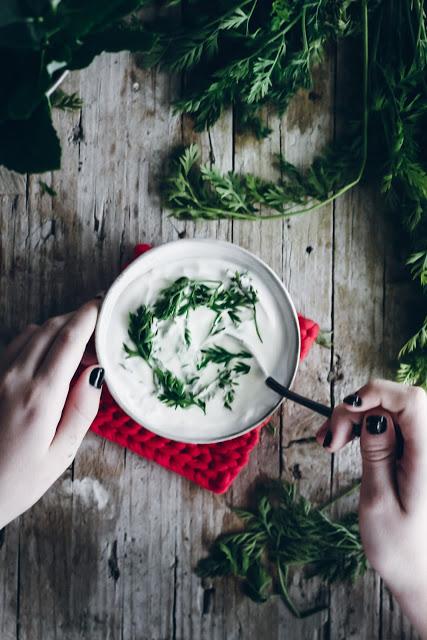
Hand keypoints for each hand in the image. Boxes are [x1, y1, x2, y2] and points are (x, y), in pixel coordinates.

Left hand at [0, 301, 103, 527]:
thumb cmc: (16, 481)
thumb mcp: (60, 454)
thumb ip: (82, 410)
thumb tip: (96, 372)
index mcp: (40, 398)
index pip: (69, 340)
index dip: (89, 316)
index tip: (105, 305)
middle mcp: (15, 379)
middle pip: (52, 328)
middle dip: (78, 319)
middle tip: (99, 329)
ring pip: (33, 331)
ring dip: (59, 327)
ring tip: (79, 344)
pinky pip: (16, 344)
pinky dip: (38, 337)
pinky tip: (51, 353)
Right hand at [316, 379, 426, 637]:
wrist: (423, 577)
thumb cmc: (401, 550)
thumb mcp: (378, 502)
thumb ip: (377, 453)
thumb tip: (373, 414)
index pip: (412, 400)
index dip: (377, 393)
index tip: (346, 410)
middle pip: (398, 401)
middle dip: (358, 409)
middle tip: (329, 439)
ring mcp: (425, 451)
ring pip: (392, 411)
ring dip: (358, 418)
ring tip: (330, 441)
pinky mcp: (417, 455)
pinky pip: (393, 426)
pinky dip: (367, 427)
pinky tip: (346, 441)